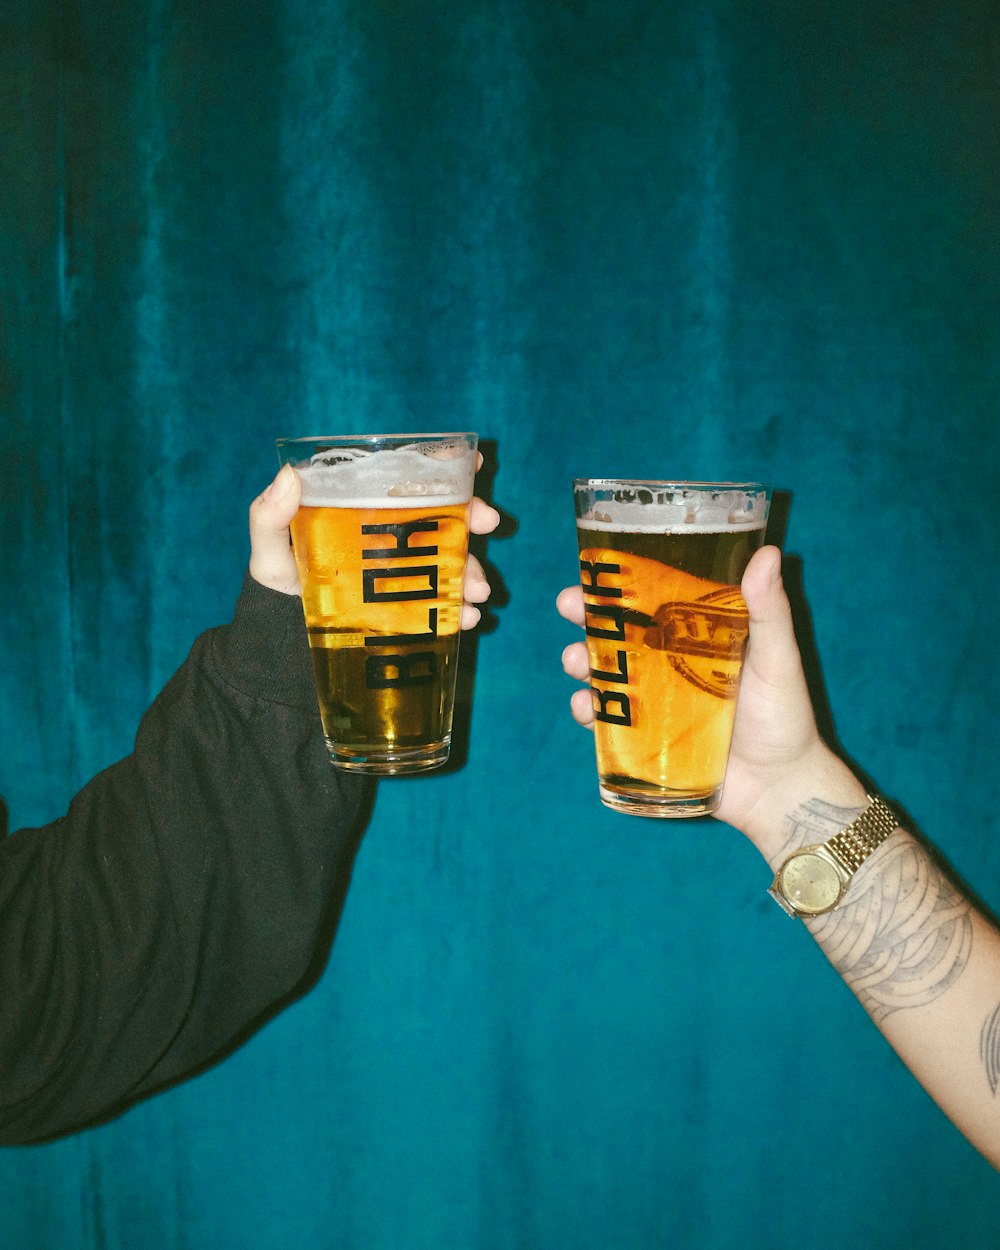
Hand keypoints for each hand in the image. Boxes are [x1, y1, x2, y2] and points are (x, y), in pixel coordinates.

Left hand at [249, 460, 499, 628]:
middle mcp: (392, 535)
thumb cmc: (278, 587)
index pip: (405, 479)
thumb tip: (289, 475)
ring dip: (472, 570)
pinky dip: (461, 609)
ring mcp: (406, 571)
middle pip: (443, 516)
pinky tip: (465, 619)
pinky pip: (445, 601)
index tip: (470, 460)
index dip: (442, 465)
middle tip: (488, 524)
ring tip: (476, 593)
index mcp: (364, 509)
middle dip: (474, 517)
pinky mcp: (412, 606)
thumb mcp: (268, 552)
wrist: (287, 645)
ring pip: (452, 560)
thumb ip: (269, 518)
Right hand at [557, 546, 860, 851]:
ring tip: (576, 661)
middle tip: (569, 607)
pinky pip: (605, 724)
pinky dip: (588, 713)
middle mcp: (668, 666)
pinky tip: (585, 708)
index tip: (594, 568)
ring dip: (581, 663)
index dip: (619, 584)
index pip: (651, 601)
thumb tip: (768, 553)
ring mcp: (653, 705)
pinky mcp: (643, 742)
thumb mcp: (779, 658)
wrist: (780, 789)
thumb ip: (770, 610)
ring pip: (603, 675)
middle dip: (585, 618)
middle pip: (616, 634)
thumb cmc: (786, 718)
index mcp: (695, 637)